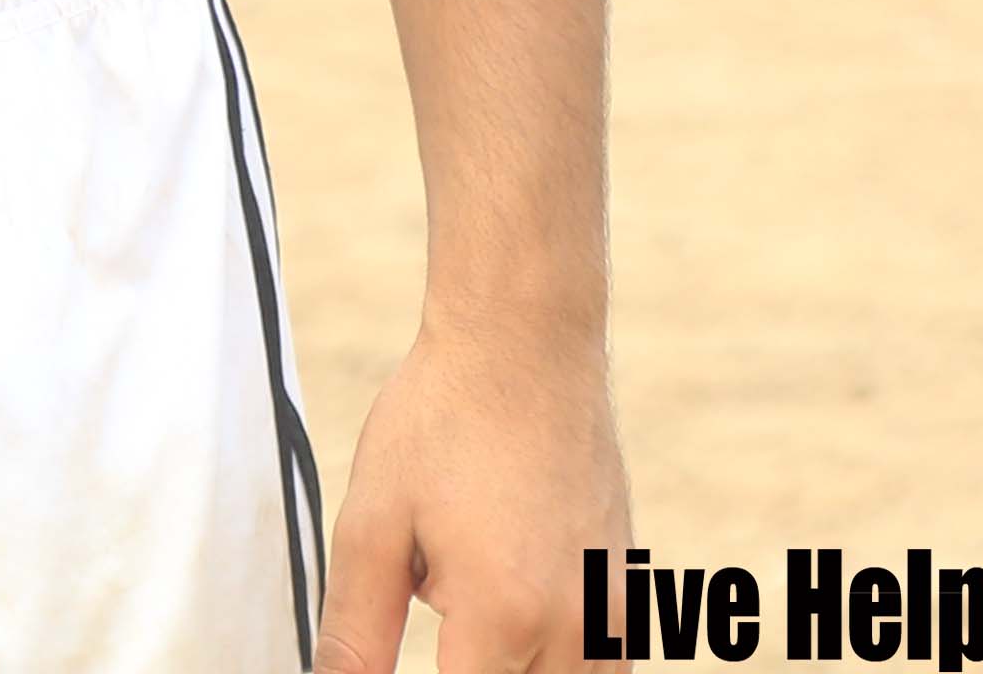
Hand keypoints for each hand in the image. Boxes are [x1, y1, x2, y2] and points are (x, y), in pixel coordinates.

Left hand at [315, 323, 626, 672]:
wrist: (525, 341)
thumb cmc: (444, 418)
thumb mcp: (372, 523)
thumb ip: (355, 631)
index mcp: (504, 614)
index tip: (408, 644)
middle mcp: (574, 624)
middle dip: (470, 671)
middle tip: (440, 606)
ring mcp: (611, 608)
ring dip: (515, 670)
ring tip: (473, 605)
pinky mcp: (627, 588)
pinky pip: (604, 670)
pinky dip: (559, 664)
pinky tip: (512, 608)